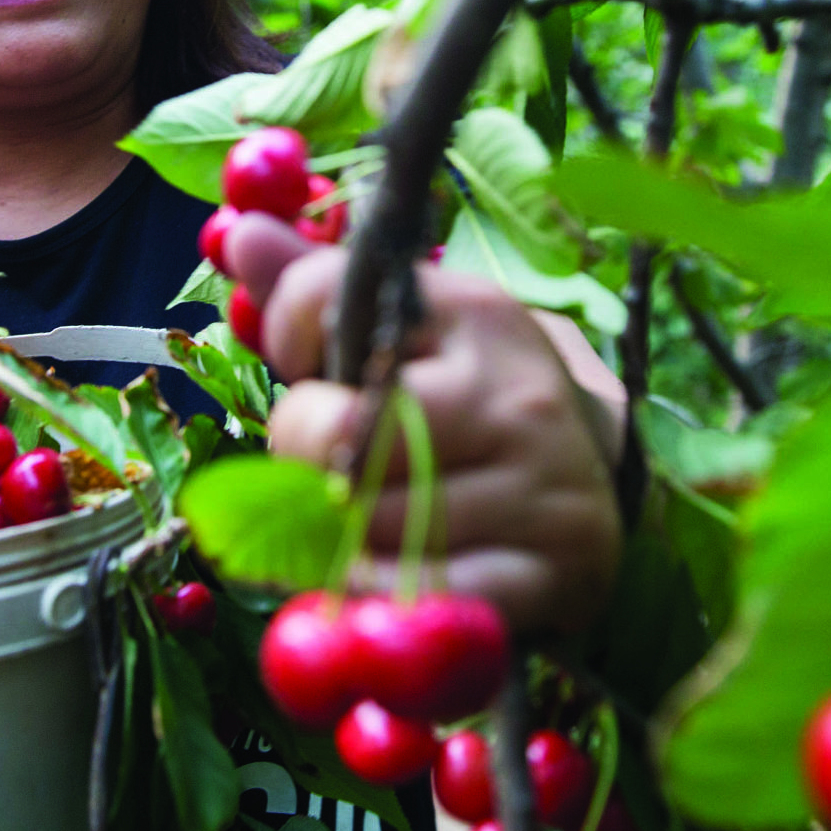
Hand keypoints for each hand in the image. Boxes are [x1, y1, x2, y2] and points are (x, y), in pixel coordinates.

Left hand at [227, 214, 624, 634]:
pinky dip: (383, 596)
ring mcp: (544, 486)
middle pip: (343, 433)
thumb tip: (240, 234)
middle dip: (303, 456)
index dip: (289, 337)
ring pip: (373, 526)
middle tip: (326, 465)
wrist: (590, 487)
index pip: (325, 297)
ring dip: (338, 537)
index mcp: (474, 312)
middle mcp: (514, 393)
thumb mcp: (406, 332)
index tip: (316, 367)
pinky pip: (423, 595)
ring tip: (364, 521)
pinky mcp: (556, 571)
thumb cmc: (466, 404)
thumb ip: (318, 289)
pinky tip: (386, 578)